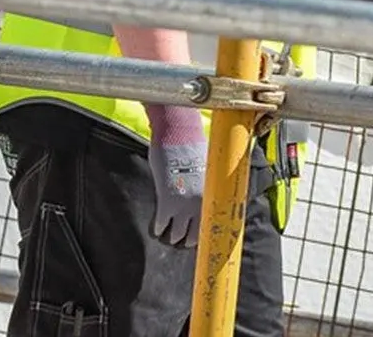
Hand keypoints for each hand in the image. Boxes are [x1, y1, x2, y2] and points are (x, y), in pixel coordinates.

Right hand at [146, 105, 207, 248]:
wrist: (179, 133)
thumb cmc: (193, 146)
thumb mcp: (209, 169)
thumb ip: (210, 188)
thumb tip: (211, 200)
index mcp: (215, 194)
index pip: (214, 225)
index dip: (205, 235)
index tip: (200, 241)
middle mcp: (203, 202)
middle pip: (194, 238)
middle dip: (186, 238)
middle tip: (180, 232)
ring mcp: (185, 204)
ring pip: (176, 237)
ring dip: (171, 234)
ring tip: (168, 228)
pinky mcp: (166, 202)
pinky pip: (160, 227)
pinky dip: (157, 227)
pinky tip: (157, 221)